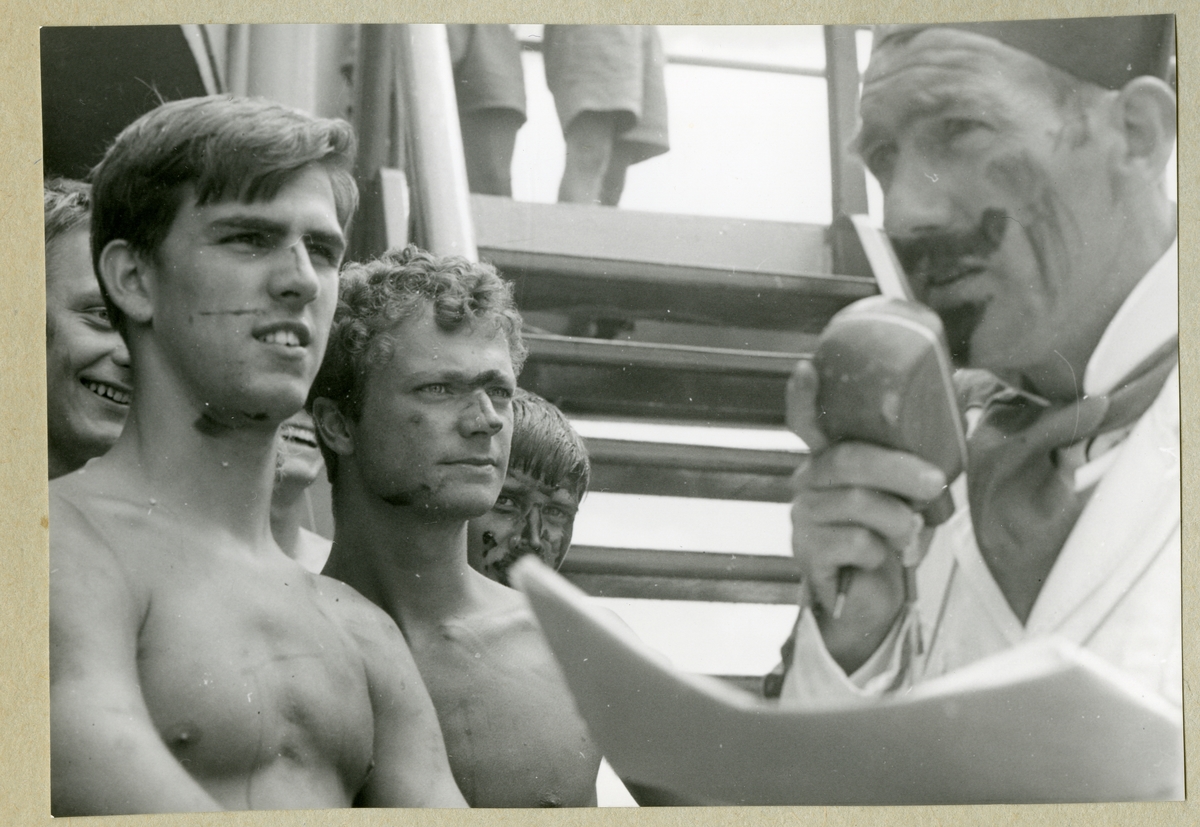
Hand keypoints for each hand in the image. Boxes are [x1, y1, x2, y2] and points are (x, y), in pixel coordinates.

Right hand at [787, 360, 945, 672]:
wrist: (867, 597)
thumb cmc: (887, 534)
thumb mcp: (903, 491)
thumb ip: (914, 458)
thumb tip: (960, 414)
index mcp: (829, 459)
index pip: (806, 421)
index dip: (803, 396)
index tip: (806, 369)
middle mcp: (809, 482)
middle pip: (848, 461)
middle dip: (899, 470)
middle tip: (935, 483)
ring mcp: (805, 517)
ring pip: (859, 503)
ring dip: (899, 521)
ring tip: (908, 533)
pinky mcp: (808, 552)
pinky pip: (856, 542)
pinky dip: (882, 552)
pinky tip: (880, 558)